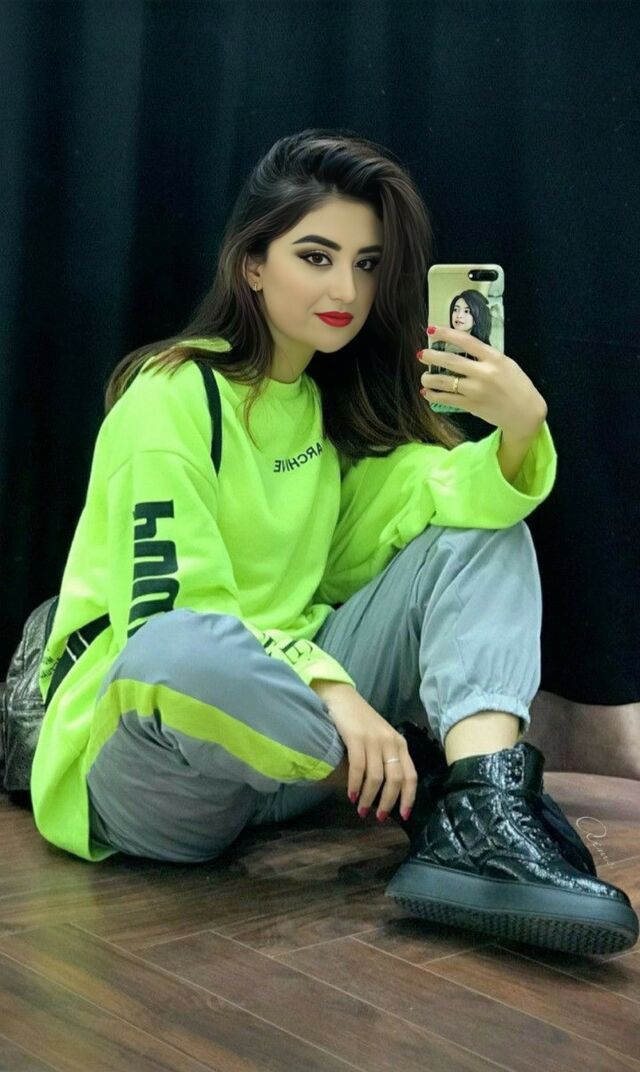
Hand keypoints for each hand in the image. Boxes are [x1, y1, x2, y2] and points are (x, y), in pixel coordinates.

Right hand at [313, 682, 416, 817]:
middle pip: (395, 780)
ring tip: (361, 809)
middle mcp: (391, 742)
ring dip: (369, 797)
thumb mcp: (380, 738)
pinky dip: (355, 784)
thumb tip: (385, 790)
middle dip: (388, 802)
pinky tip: (351, 795)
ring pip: (376, 777)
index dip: (408, 798)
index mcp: (400, 744)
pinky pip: (359, 768)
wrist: (341, 697)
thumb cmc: (360, 721)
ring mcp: (374, 739)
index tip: (403, 816)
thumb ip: (386, 758)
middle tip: (378, 817)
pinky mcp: (357, 737)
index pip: (411, 775)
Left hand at [418, 325, 547, 438]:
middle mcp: (483, 372)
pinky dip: (434, 395)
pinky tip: (427, 392)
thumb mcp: (506, 363)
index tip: (432, 330)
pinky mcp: (471, 405)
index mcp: (494, 358)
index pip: (465, 341)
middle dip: (432, 355)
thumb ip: (485, 356)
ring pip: (444, 381)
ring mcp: (475, 390)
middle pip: (450, 360)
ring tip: (424, 376)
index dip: (446, 333)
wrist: (525, 412)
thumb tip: (462, 347)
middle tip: (421, 354)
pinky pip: (446, 399)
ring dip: (429, 378)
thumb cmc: (517, 385)